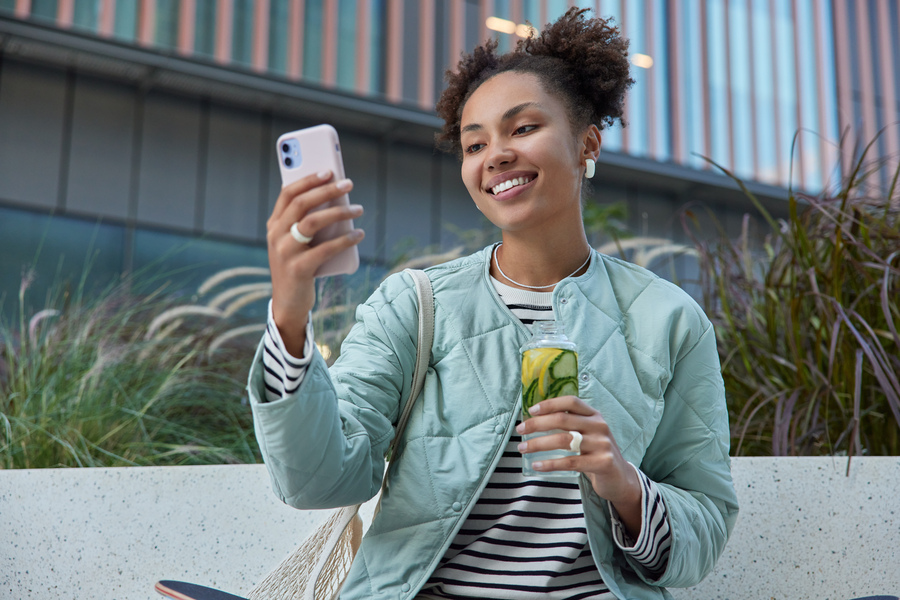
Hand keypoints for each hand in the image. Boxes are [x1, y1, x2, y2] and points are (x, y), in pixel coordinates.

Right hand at [267, 170, 364, 354]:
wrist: (288, 303)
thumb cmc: (299, 266)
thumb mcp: (298, 242)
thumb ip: (308, 223)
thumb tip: (338, 199)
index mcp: (274, 225)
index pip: (288, 194)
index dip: (308, 180)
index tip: (328, 171)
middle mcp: (276, 236)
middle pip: (301, 204)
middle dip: (326, 190)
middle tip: (348, 184)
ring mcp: (285, 252)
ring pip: (312, 222)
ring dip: (339, 212)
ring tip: (358, 209)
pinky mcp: (298, 269)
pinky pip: (325, 249)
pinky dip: (345, 239)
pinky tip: (358, 233)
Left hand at [516, 395, 642, 535]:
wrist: (620, 478)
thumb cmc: (596, 453)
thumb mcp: (588, 433)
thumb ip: (570, 424)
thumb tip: (535, 419)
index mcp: (594, 415)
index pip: (571, 402)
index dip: (550, 404)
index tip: (531, 410)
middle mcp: (599, 426)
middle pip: (562, 420)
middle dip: (537, 424)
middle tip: (520, 431)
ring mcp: (602, 444)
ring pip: (563, 440)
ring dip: (538, 444)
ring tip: (523, 448)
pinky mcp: (603, 463)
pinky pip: (570, 462)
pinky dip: (550, 463)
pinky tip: (536, 464)